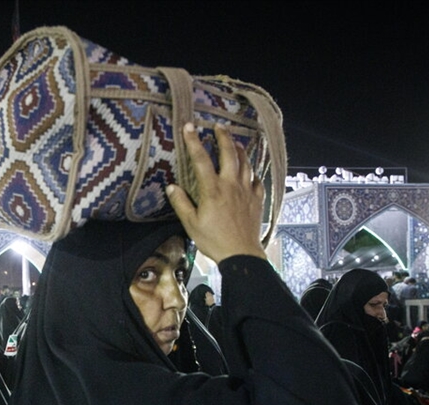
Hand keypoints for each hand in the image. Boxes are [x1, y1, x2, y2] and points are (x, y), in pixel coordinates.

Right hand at [167, 123, 266, 262]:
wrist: (241, 254)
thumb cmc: (213, 240)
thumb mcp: (191, 224)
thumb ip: (181, 203)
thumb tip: (172, 187)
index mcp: (212, 189)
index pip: (201, 159)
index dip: (193, 141)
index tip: (189, 126)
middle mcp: (231, 185)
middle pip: (229, 154)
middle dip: (223, 137)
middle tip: (219, 126)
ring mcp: (247, 191)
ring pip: (246, 163)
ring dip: (240, 150)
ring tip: (236, 142)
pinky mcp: (257, 199)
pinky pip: (257, 180)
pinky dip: (253, 172)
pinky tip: (250, 172)